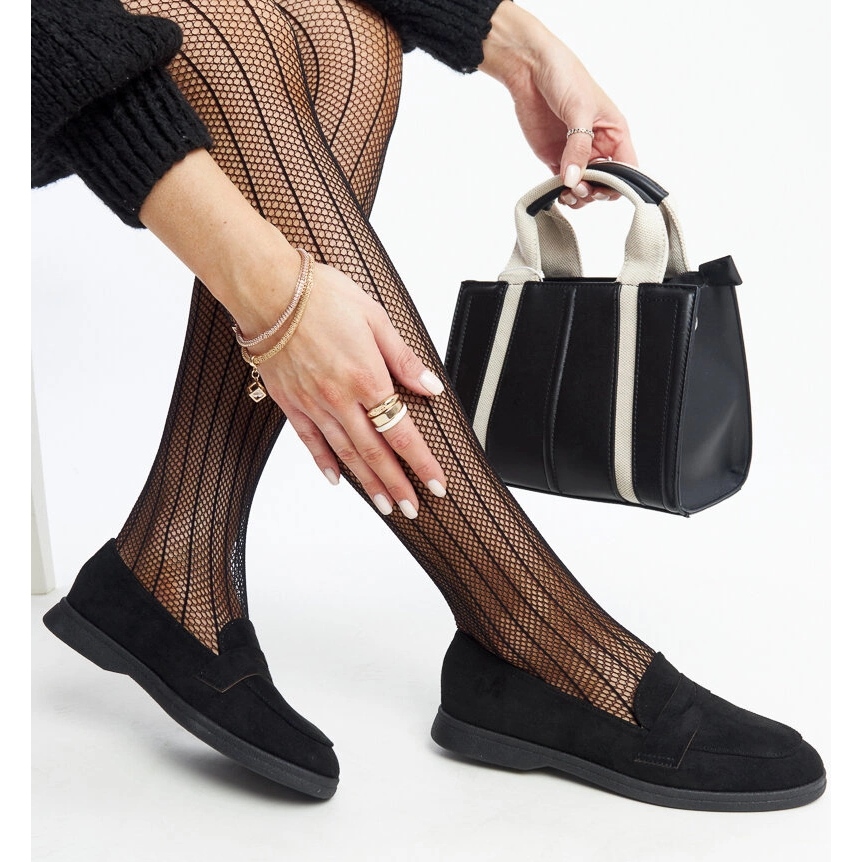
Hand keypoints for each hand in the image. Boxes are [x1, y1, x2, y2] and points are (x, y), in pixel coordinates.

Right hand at [140, 149, 446, 517]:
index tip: (436, 485)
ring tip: (384, 505)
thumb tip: (430, 388)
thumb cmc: (321, 297)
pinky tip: (337, 480)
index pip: (401, 433)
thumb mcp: (376, 319)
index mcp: (367, 378)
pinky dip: (325, 463)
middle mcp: (340, 399)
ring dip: (367, 482)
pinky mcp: (290, 402)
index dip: (421, 463)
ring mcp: (313, 404)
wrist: (268, 290)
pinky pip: (310, 441)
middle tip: (412, 509)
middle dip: (397, 484)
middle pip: (374, 453)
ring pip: (345, 454)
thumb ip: (404, 360)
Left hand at [479, 1, 636, 206]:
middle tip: (579, 188)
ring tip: (568, 192)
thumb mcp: (578, 109)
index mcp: (614, 132)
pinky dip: (562, 192)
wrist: (529, 68)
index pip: (627, 168)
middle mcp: (599, 146)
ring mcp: (576, 154)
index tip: (604, 188)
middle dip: (595, 192)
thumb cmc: (564, 76)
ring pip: (585, 188)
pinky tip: (558, 191)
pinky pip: (563, 184)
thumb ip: (578, 147)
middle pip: (605, 184)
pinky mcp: (556, 159)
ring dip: (579, 196)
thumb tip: (574, 180)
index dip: (620, 184)